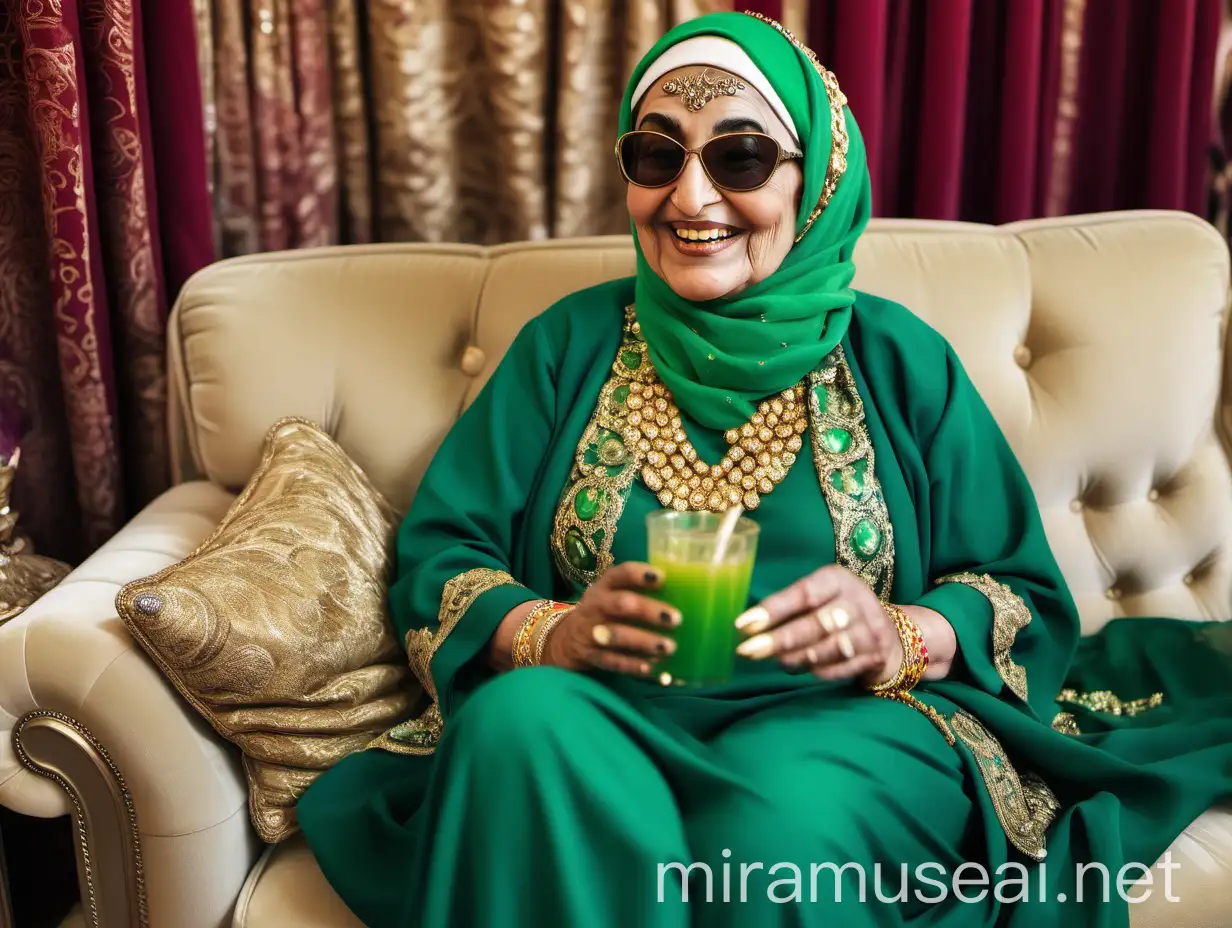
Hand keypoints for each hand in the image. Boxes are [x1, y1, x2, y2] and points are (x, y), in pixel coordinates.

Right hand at [542, 562, 679, 677]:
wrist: (568, 639)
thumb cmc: (604, 612)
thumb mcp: (612, 594)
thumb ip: (638, 591)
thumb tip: (684, 591)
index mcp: (604, 586)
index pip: (620, 574)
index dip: (639, 574)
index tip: (662, 577)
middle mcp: (596, 606)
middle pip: (621, 604)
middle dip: (648, 610)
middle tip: (676, 619)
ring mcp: (592, 632)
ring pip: (618, 636)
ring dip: (644, 641)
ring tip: (669, 647)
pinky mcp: (592, 656)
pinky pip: (613, 662)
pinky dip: (633, 665)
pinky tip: (651, 668)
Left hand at [733, 565, 902, 685]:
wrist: (889, 633)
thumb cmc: (839, 609)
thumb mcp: (821, 595)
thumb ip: (791, 606)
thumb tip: (748, 626)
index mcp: (838, 580)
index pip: (803, 593)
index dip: (773, 610)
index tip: (743, 625)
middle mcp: (857, 601)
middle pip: (816, 624)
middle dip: (779, 640)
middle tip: (747, 651)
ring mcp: (870, 630)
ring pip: (829, 648)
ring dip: (797, 658)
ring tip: (776, 661)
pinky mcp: (875, 656)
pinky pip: (841, 668)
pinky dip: (818, 671)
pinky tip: (801, 669)